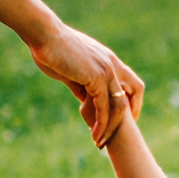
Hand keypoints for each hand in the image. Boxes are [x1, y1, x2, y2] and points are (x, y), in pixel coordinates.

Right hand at [28, 20, 141, 144]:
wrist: (44, 35)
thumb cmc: (52, 49)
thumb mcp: (71, 70)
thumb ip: (81, 85)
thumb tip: (84, 99)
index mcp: (108, 59)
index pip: (131, 82)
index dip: (131, 100)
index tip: (124, 117)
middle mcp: (112, 64)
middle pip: (134, 92)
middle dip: (129, 116)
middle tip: (118, 134)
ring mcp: (106, 70)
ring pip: (119, 105)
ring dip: (111, 126)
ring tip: (100, 142)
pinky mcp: (96, 77)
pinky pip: (104, 107)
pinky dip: (101, 123)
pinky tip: (94, 134)